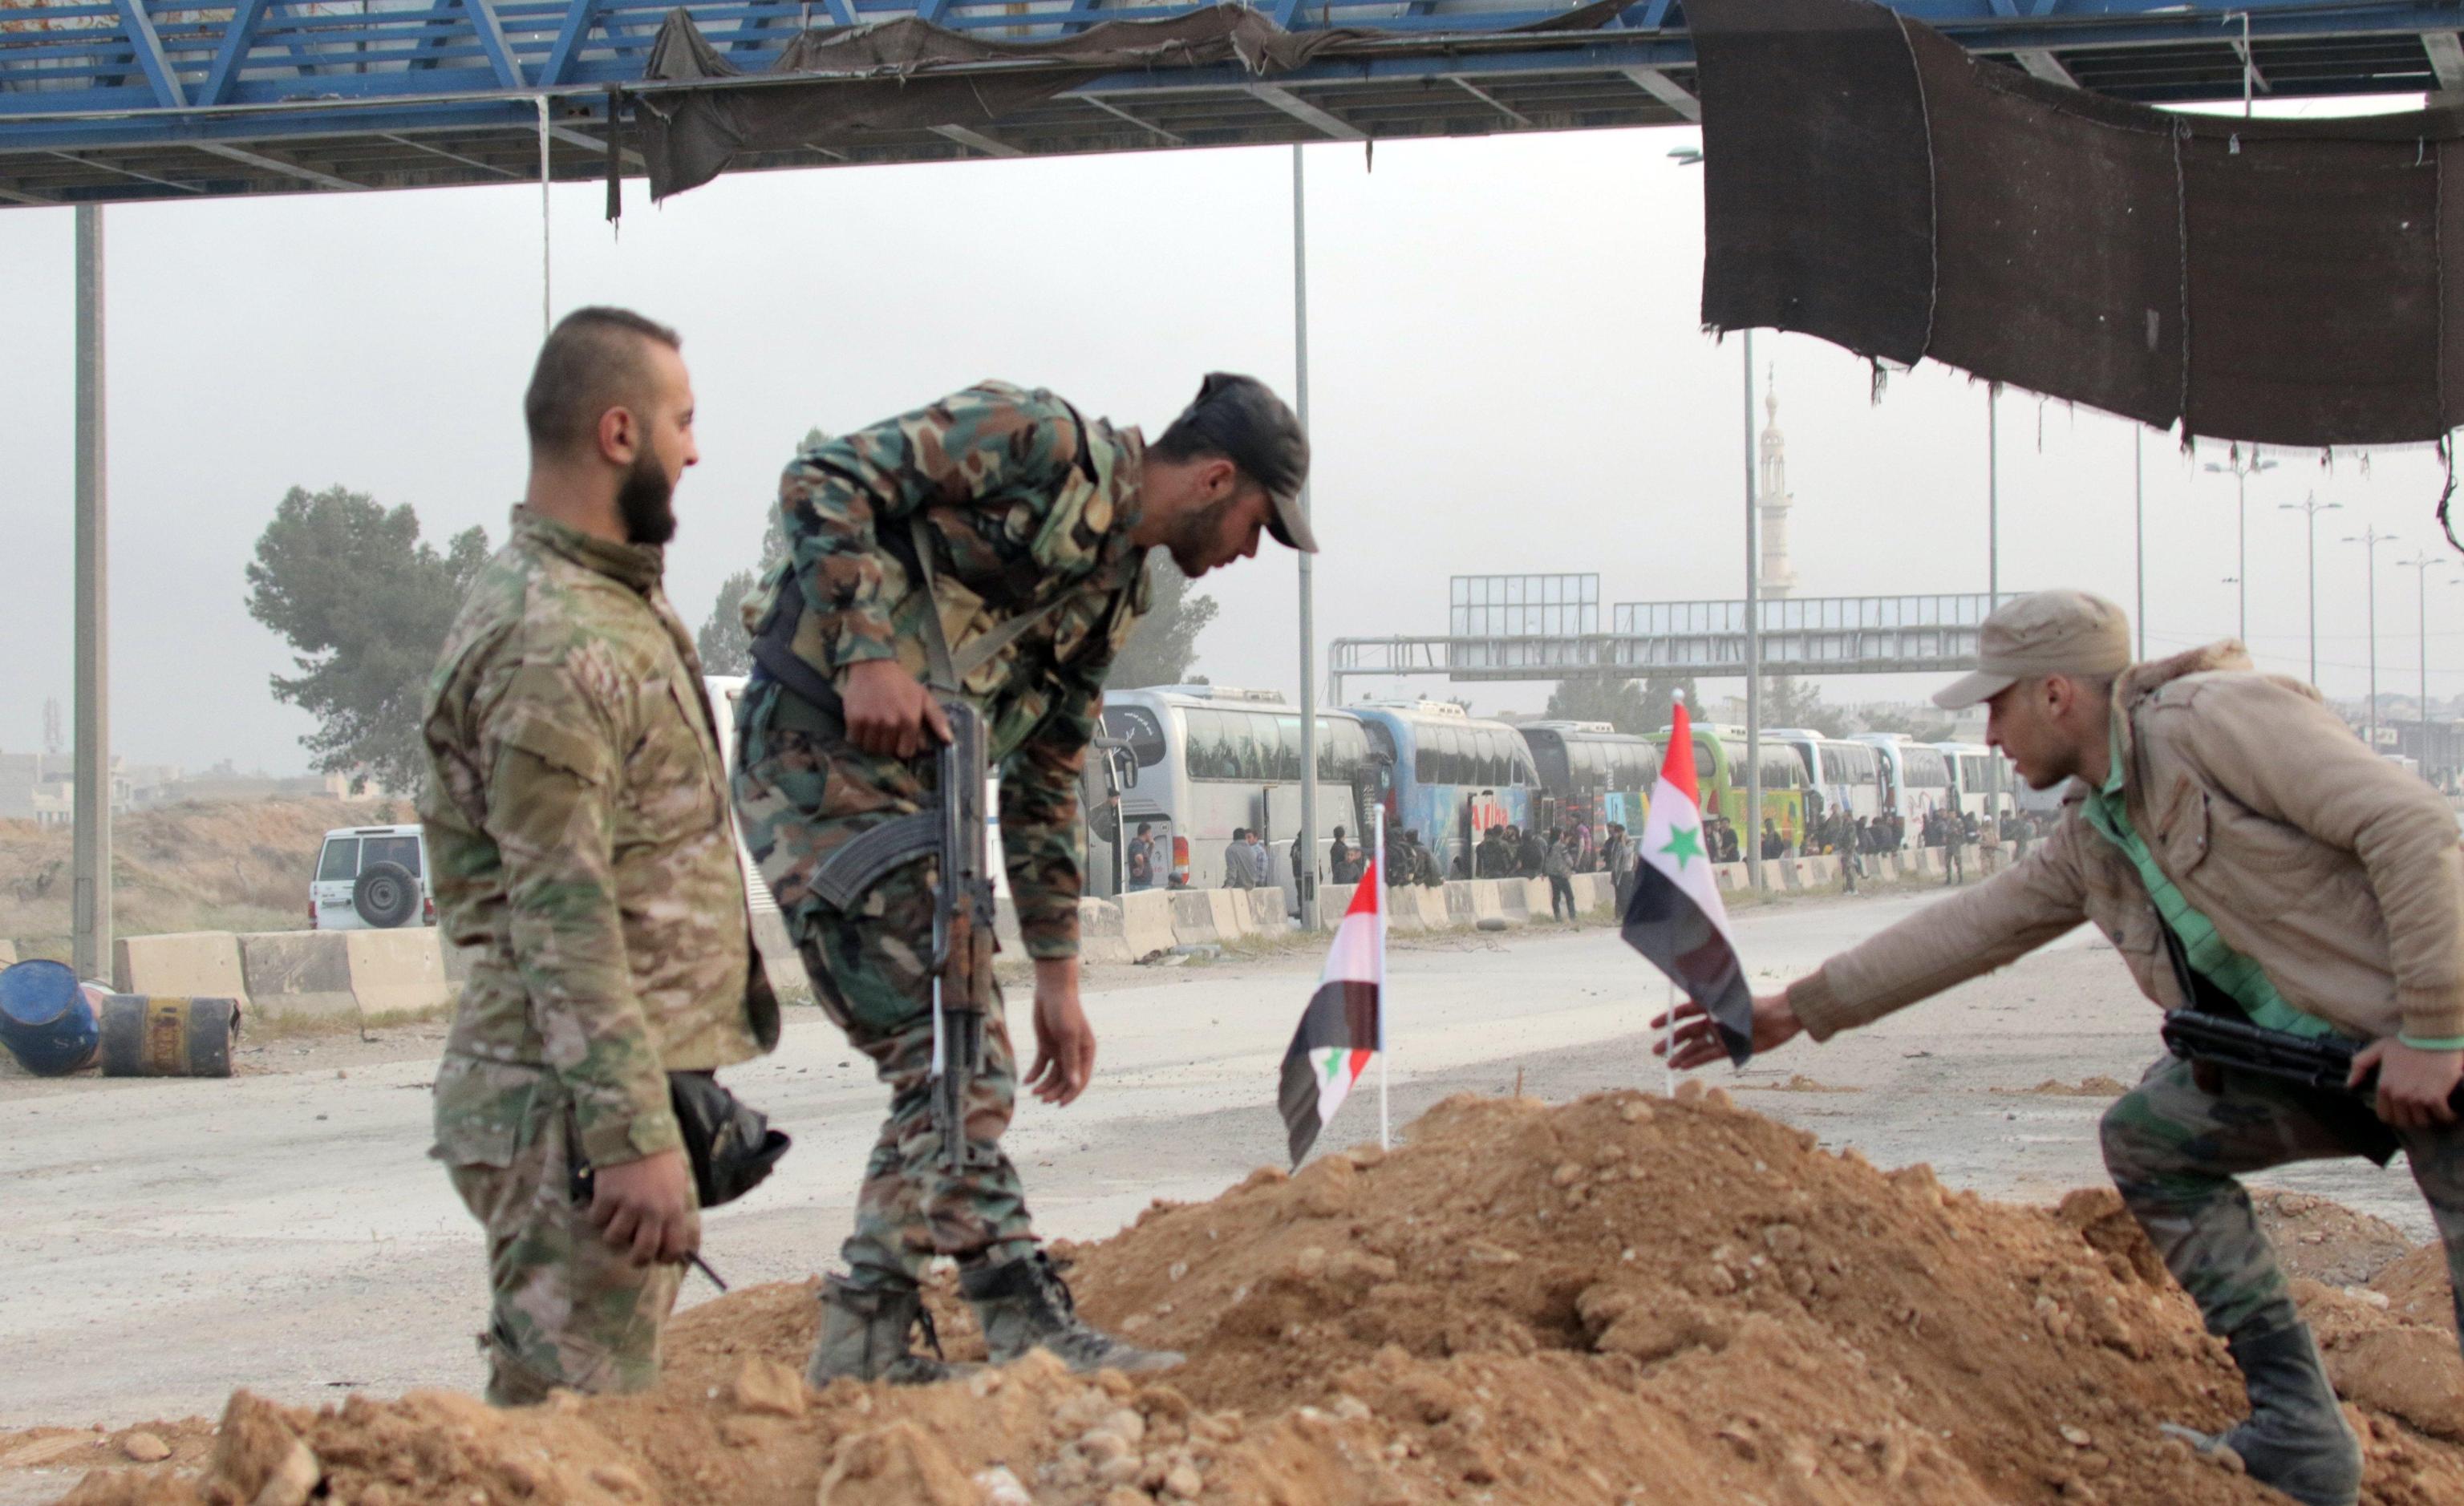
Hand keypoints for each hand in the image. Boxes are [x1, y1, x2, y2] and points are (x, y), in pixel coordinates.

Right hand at [587, 1148, 699, 1266]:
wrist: (637, 1131)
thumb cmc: (661, 1159)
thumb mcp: (678, 1183)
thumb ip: (675, 1209)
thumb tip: (675, 1237)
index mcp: (674, 1208)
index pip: (674, 1248)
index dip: (667, 1258)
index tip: (660, 1257)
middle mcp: (652, 1210)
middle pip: (643, 1252)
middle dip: (637, 1260)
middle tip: (633, 1256)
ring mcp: (628, 1204)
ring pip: (614, 1238)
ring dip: (613, 1234)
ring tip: (616, 1221)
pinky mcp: (607, 1195)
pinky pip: (596, 1220)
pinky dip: (597, 1216)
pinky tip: (603, 1205)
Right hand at [840, 659, 950, 759]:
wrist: (874, 665)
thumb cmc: (901, 683)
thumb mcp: (924, 697)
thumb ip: (937, 719)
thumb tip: (949, 740)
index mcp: (910, 721)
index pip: (906, 752)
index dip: (903, 747)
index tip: (900, 738)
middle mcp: (891, 724)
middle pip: (887, 751)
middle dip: (888, 744)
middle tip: (886, 730)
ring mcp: (871, 722)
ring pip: (871, 748)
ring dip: (872, 742)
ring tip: (874, 728)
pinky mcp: (854, 719)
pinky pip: (854, 740)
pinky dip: (857, 737)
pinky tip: (862, 726)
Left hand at [1024, 956, 1095, 1106]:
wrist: (1051, 991)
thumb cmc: (1065, 1011)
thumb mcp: (1068, 1036)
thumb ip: (1070, 1060)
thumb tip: (1074, 1084)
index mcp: (1086, 1052)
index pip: (1080, 1079)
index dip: (1071, 1093)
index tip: (1059, 1104)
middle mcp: (1074, 1054)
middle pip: (1065, 1080)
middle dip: (1055, 1091)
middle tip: (1041, 1099)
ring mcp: (1060, 1051)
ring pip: (1052, 1075)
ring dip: (1044, 1085)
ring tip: (1033, 1092)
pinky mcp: (1046, 1046)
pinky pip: (1041, 1065)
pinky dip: (1034, 1074)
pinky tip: (1027, 1082)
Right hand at [1652, 989, 1805, 1071]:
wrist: (1779, 1019)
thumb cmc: (1753, 1005)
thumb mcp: (1727, 1000)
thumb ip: (1705, 997)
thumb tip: (1684, 986)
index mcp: (1711, 1006)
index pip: (1684, 1012)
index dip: (1668, 1018)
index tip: (1653, 1025)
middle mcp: (1714, 1020)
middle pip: (1687, 1032)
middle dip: (1671, 1041)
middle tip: (1656, 1051)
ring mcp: (1722, 1035)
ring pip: (1697, 1047)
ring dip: (1682, 1055)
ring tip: (1668, 1065)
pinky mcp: (1732, 1049)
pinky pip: (1710, 1056)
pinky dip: (1697, 1061)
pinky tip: (1684, 1067)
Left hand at [2349, 1038, 2463, 1129]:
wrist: (2432, 1036)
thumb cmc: (2407, 1042)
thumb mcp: (2378, 1049)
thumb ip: (2360, 1065)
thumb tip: (2350, 1084)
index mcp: (2384, 1087)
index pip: (2385, 1116)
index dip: (2395, 1116)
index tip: (2404, 1112)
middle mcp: (2398, 1096)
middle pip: (2404, 1122)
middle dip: (2412, 1118)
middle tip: (2420, 1110)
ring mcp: (2417, 1098)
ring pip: (2423, 1121)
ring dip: (2429, 1117)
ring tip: (2433, 1109)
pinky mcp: (2435, 1098)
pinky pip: (2442, 1116)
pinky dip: (2447, 1115)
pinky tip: (2449, 1110)